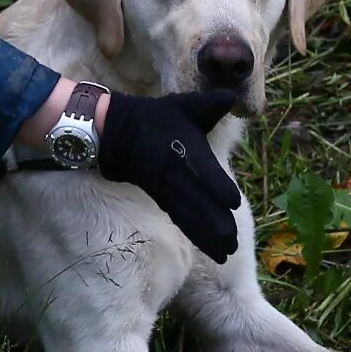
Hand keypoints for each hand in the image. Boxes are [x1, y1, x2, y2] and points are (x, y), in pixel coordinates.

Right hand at [96, 89, 244, 261]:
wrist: (117, 132)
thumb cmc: (156, 117)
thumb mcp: (184, 105)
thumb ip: (210, 104)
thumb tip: (232, 96)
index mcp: (185, 150)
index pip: (203, 171)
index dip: (217, 187)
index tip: (233, 202)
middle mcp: (177, 174)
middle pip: (197, 204)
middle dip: (216, 225)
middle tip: (233, 245)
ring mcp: (168, 189)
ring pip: (189, 218)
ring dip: (206, 238)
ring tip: (225, 256)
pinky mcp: (162, 199)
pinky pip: (181, 220)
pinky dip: (195, 235)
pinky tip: (210, 249)